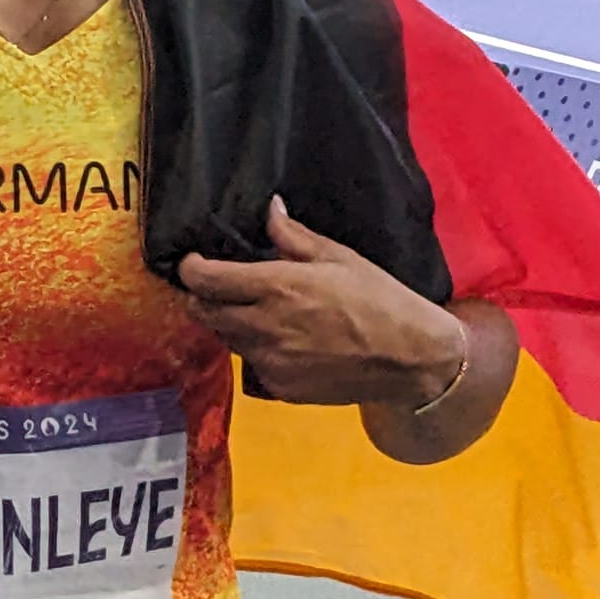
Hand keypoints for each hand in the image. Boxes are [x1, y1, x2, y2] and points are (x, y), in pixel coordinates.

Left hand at [179, 197, 463, 408]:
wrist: (410, 358)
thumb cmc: (379, 299)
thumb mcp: (338, 257)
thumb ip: (293, 236)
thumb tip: (269, 210)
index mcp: (276, 287)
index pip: (205, 280)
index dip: (189, 268)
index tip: (192, 262)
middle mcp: (264, 326)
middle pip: (203, 312)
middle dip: (200, 297)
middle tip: (215, 287)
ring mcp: (269, 362)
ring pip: (225, 339)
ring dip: (228, 323)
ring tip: (253, 311)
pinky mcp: (279, 388)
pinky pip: (251, 365)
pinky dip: (256, 350)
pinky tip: (280, 341)